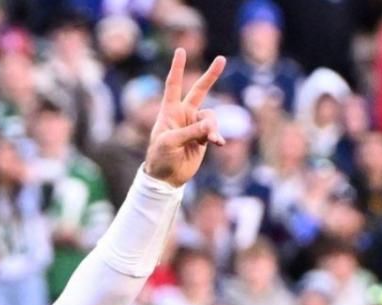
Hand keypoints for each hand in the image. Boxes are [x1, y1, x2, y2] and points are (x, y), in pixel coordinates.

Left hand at [143, 48, 227, 186]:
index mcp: (169, 111)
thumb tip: (211, 127)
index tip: (181, 50)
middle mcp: (183, 115)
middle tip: (221, 59)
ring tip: (213, 140)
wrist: (166, 178)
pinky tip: (218, 143)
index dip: (177, 68)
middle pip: (199, 91)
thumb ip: (191, 132)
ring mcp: (194, 126)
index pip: (173, 85)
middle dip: (210, 76)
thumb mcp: (171, 142)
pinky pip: (214, 132)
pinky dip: (216, 136)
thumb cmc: (160, 157)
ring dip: (212, 127)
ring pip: (211, 118)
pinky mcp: (203, 138)